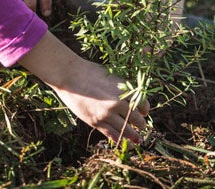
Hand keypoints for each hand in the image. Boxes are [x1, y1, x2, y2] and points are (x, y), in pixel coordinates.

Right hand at [19, 33, 150, 143]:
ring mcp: (106, 114)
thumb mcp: (112, 78)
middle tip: (142, 127)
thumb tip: (132, 99)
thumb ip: (122, 90)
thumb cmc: (91, 73)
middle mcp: (117, 104)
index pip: (142, 104)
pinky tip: (123, 142)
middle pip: (135, 119)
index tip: (144, 113)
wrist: (70, 76)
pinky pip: (110, 133)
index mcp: (124, 91)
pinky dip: (118, 138)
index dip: (145, 110)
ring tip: (138, 140)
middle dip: (140, 124)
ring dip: (133, 135)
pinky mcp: (95, 122)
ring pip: (124, 129)